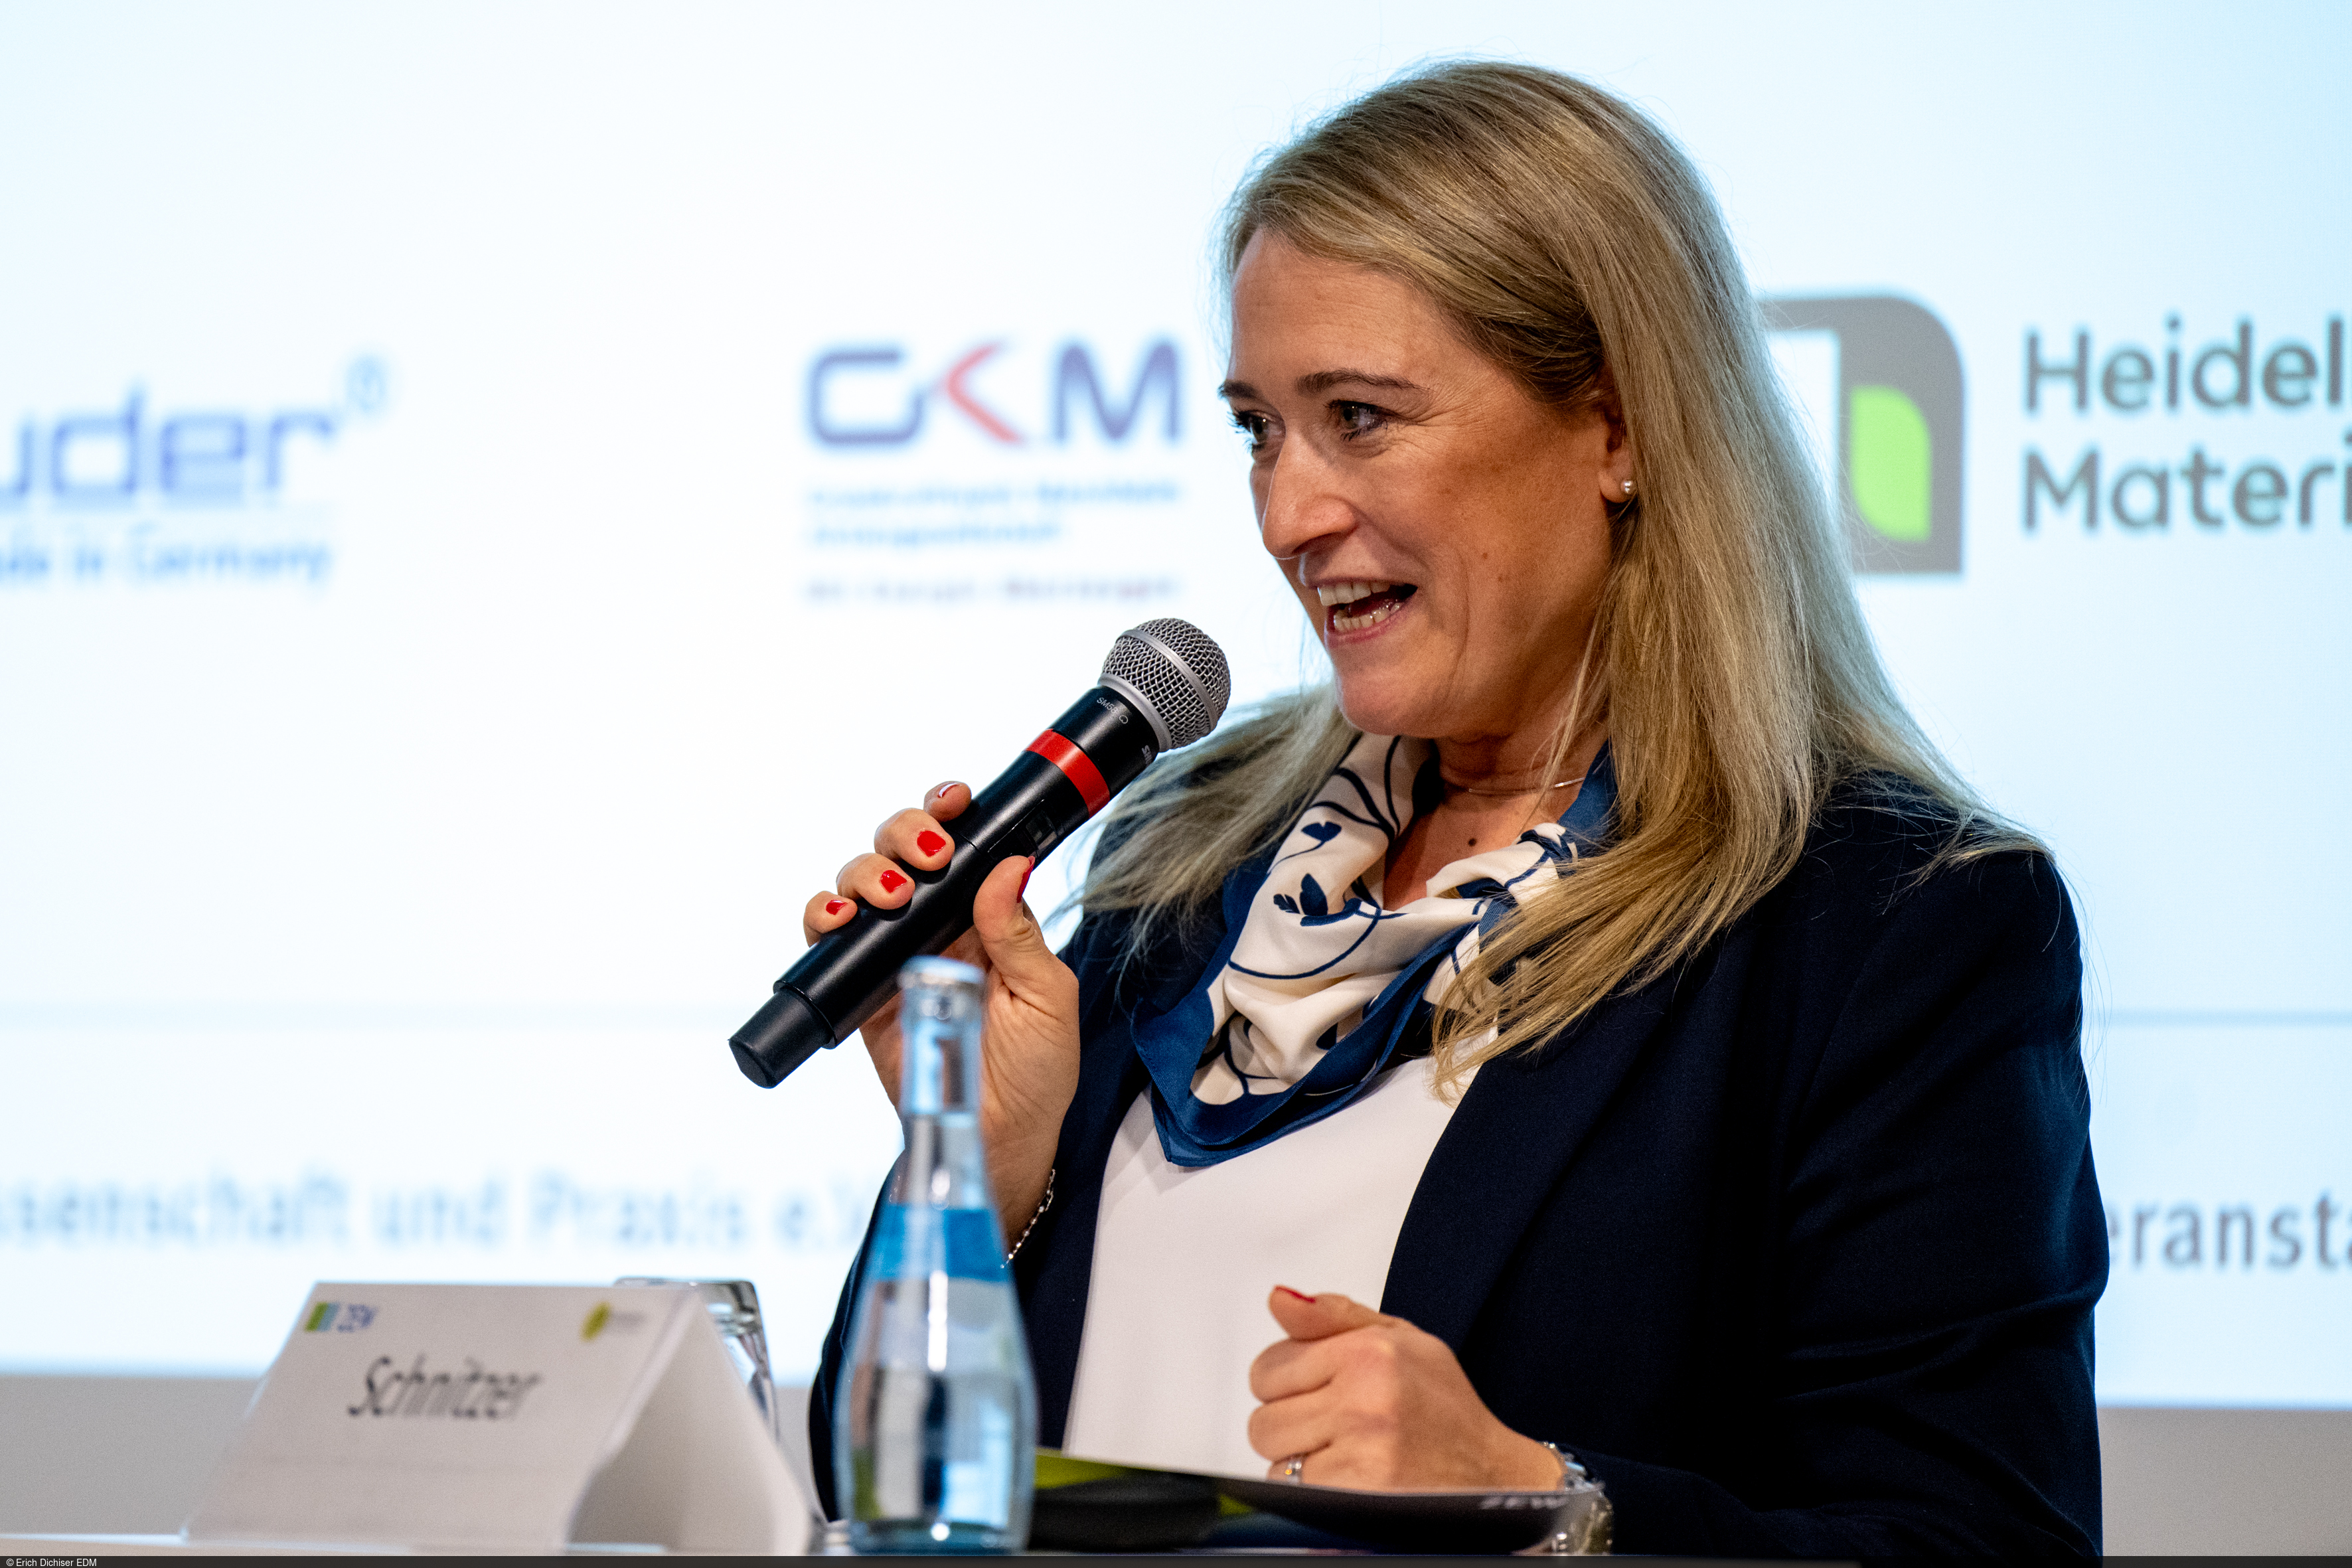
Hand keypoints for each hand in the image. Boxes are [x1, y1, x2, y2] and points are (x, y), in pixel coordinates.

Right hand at [802, 780, 1079, 1236]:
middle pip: (901, 850)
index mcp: (988, 916)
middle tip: (924, 858)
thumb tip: (1009, 865)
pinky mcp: (861, 989)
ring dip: (864, 874)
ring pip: (860, 884)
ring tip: (888, 899)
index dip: (948, 813)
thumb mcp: (1046, 998)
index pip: (963, 846)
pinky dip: (822, 917)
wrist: (996, 1136)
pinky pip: (829, 940)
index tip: (952, 803)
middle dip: (902, 834)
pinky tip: (838, 920)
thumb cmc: (1035, 1070)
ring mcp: (896, 953)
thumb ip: (1018, 932)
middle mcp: (938, 924)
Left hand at [1246, 1287, 1561, 1490]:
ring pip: (1276, 1463)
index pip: (1266, 1370)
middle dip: (1290, 1428)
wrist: (1493, 1473)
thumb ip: (1332, 1316)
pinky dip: (1318, 1494)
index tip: (1318, 1393)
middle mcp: (1365, 1398)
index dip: (1286, 1386)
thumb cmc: (1445, 1408)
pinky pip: (1298, 1496)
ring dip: (1301, 1465)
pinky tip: (1354, 1480)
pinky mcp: (1360, 1496)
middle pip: (1263, 1421)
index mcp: (1369, 1353)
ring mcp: (1363, 1451)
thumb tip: (1278, 1299)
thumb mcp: (1399, 1339)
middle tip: (1335, 1428)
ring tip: (1347, 1454)